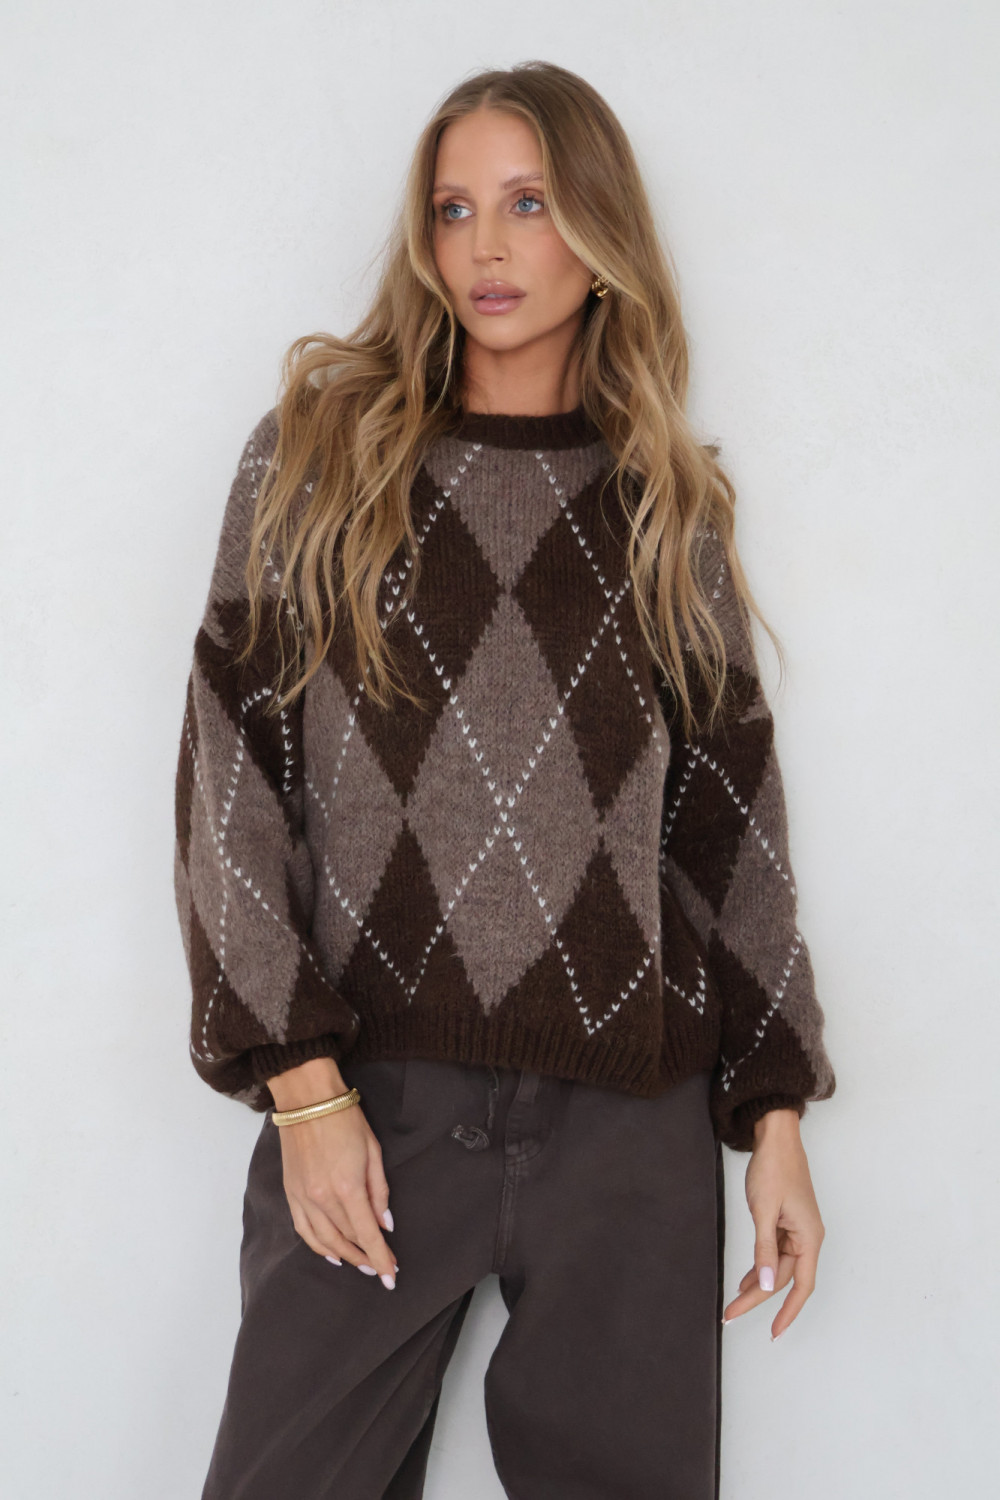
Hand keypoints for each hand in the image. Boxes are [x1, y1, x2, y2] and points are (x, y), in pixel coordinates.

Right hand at [268, 1057, 397, 1288]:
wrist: (308, 1100)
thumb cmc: (346, 1120)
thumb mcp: (373, 1152)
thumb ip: (379, 1192)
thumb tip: (386, 1224)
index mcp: (347, 1188)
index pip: (368, 1234)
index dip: (381, 1258)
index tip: (391, 1277)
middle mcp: (322, 1199)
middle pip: (347, 1240)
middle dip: (366, 1258)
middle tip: (381, 1268)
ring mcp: (303, 1198)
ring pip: (324, 1241)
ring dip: (344, 1256)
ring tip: (360, 1264)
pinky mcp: (291, 1193)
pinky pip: (304, 1230)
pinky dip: (317, 1246)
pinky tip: (330, 1253)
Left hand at [722, 1109, 824, 1339]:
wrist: (775, 1137)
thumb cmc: (774, 1168)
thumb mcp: (764, 1211)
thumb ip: (763, 1250)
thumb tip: (764, 1284)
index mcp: (809, 1237)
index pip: (801, 1286)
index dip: (788, 1312)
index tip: (774, 1332)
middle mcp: (807, 1237)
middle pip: (784, 1278)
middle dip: (757, 1298)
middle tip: (731, 1314)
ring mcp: (796, 1230)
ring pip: (777, 1266)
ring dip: (756, 1283)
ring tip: (733, 1302)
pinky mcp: (785, 1222)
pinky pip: (773, 1252)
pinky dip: (759, 1265)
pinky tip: (745, 1278)